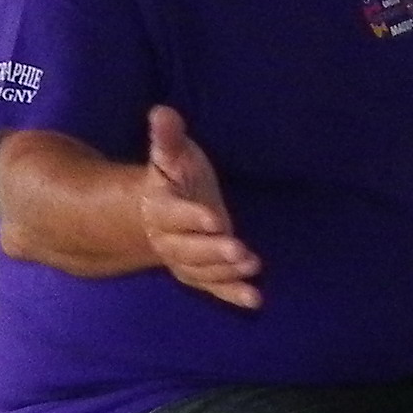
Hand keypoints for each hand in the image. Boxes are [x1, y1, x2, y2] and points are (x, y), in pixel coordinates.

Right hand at [138, 105, 263, 309]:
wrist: (156, 212)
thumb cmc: (172, 177)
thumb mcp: (171, 154)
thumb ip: (167, 137)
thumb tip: (162, 112)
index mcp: (160, 207)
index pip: (174, 214)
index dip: (192, 217)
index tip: (214, 218)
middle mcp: (169, 239)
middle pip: (188, 248)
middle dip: (214, 250)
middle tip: (239, 249)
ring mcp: (184, 259)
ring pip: (202, 270)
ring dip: (226, 270)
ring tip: (251, 264)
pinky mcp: (200, 272)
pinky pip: (214, 287)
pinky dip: (233, 294)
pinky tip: (255, 299)